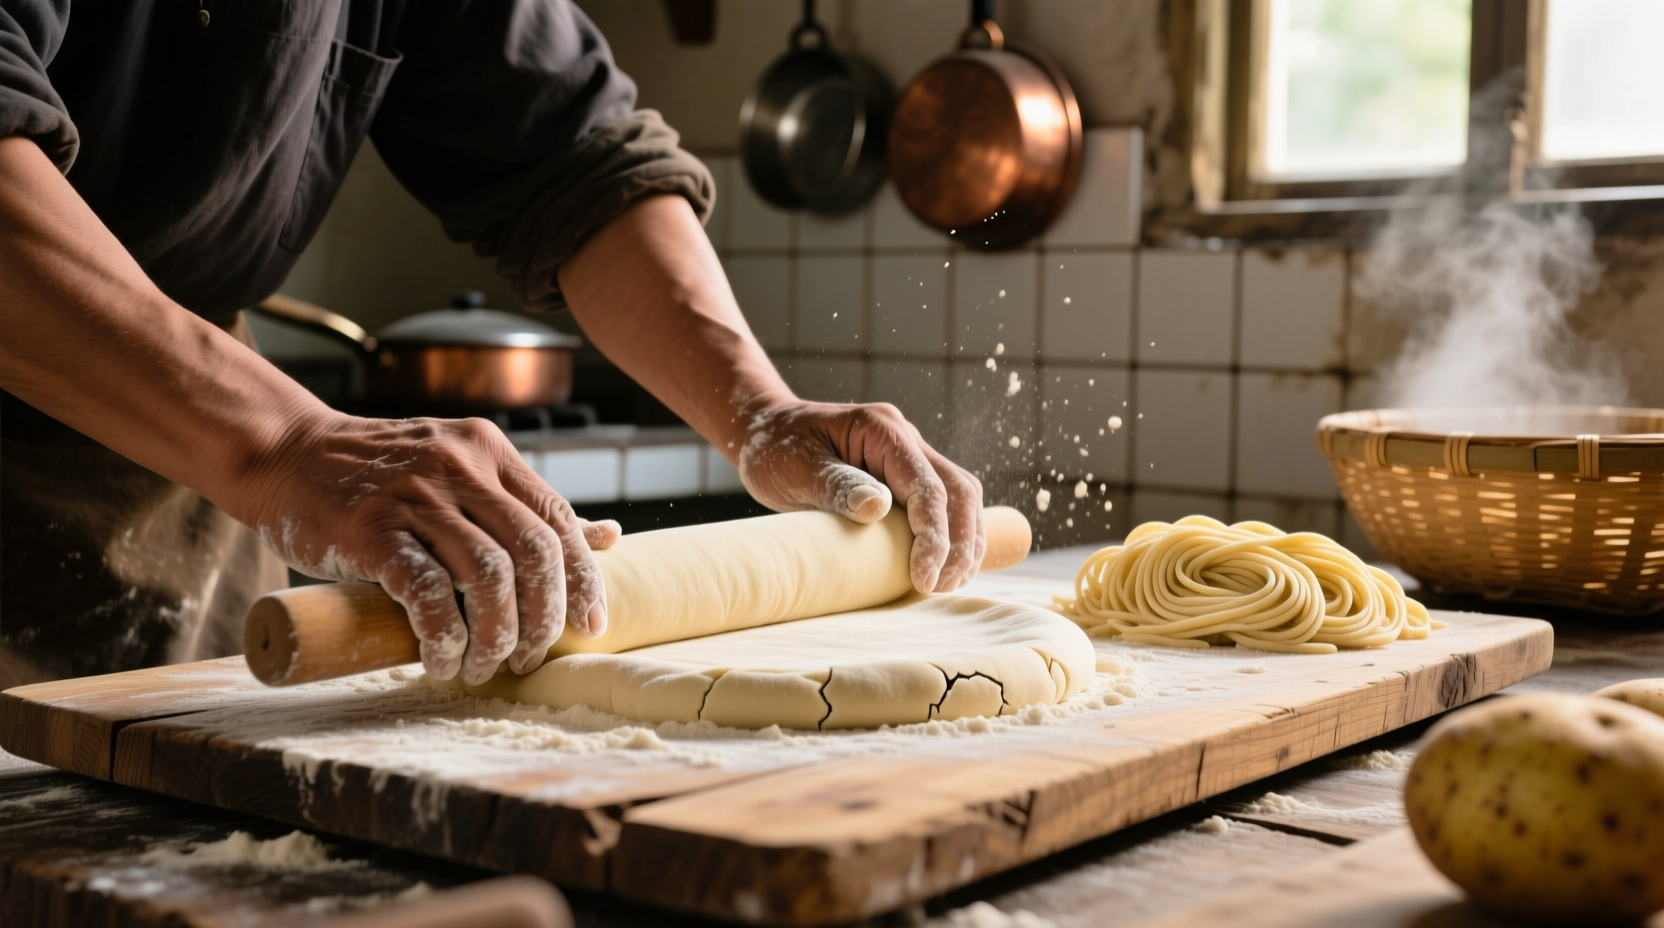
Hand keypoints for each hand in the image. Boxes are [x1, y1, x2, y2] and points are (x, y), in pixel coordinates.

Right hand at [235, 411, 619, 683]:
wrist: (285, 452)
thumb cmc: (380, 473)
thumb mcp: (461, 471)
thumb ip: (525, 505)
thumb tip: (608, 537)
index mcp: (489, 452)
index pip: (558, 520)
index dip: (582, 579)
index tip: (589, 625)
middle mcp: (459, 467)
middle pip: (533, 553)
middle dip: (543, 617)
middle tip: (529, 657)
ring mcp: (414, 496)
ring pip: (487, 577)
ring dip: (495, 636)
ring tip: (483, 665)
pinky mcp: (370, 529)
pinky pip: (427, 593)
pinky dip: (443, 637)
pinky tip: (440, 660)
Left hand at [737, 401, 983, 592]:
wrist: (765, 430)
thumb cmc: (775, 448)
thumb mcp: (796, 467)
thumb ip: (838, 485)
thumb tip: (878, 508)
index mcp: (881, 429)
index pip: (926, 486)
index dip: (933, 536)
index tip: (924, 578)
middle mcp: (905, 438)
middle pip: (959, 490)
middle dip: (960, 542)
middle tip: (943, 586)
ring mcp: (909, 455)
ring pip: (961, 496)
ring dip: (965, 541)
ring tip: (950, 583)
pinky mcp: (905, 476)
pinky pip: (945, 503)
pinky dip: (953, 535)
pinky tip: (946, 565)